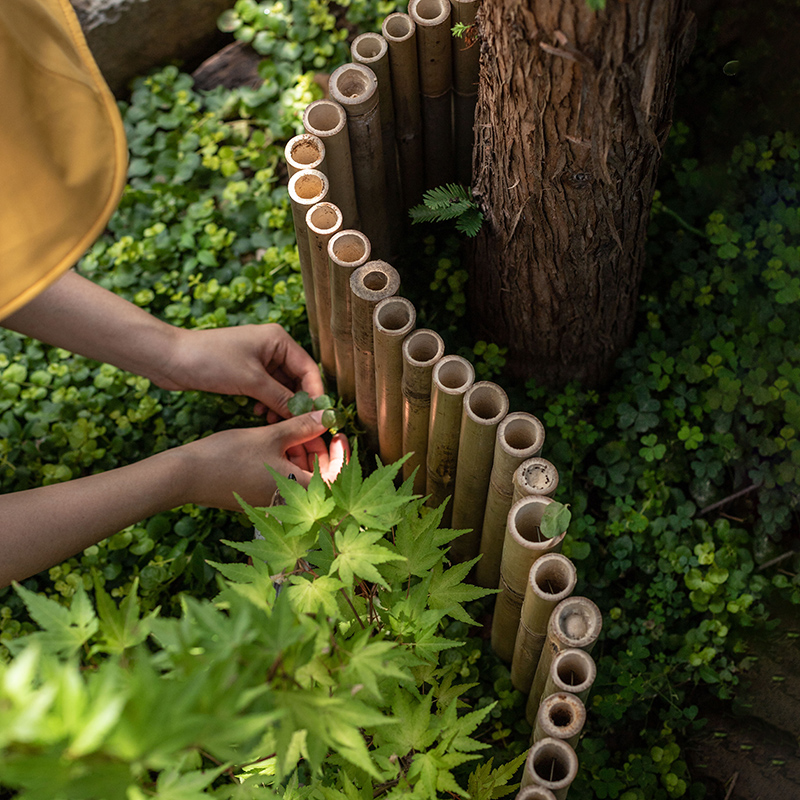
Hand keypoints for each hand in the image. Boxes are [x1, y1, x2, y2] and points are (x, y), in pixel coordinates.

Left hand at [161, 324, 323, 421]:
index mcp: (278, 340)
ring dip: (280, 405)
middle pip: (297, 379)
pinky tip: (259, 415)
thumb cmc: (210, 360)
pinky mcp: (246, 372)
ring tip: (272, 421)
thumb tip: (306, 414)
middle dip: (296, 402)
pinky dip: (267, 403)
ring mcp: (258, 360)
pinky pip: (266, 390)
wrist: (170, 359)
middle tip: (295, 424)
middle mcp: (272, 347)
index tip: (317, 416)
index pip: (308, 369)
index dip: (315, 393)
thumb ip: (281, 398)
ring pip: (281, 387)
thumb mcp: (251, 381)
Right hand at [178, 410, 349, 509]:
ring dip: (301, 452)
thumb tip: (328, 415)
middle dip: (319, 449)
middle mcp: (288, 502)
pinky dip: (286, 459)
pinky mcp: (260, 496)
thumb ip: (302, 426)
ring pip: (300, 476)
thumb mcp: (271, 436)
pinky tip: (278, 439)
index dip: (340, 456)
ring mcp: (273, 501)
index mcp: (298, 491)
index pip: (334, 479)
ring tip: (292, 427)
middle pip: (318, 478)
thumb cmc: (228, 456)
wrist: (187, 475)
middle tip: (314, 425)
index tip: (337, 435)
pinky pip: (284, 478)